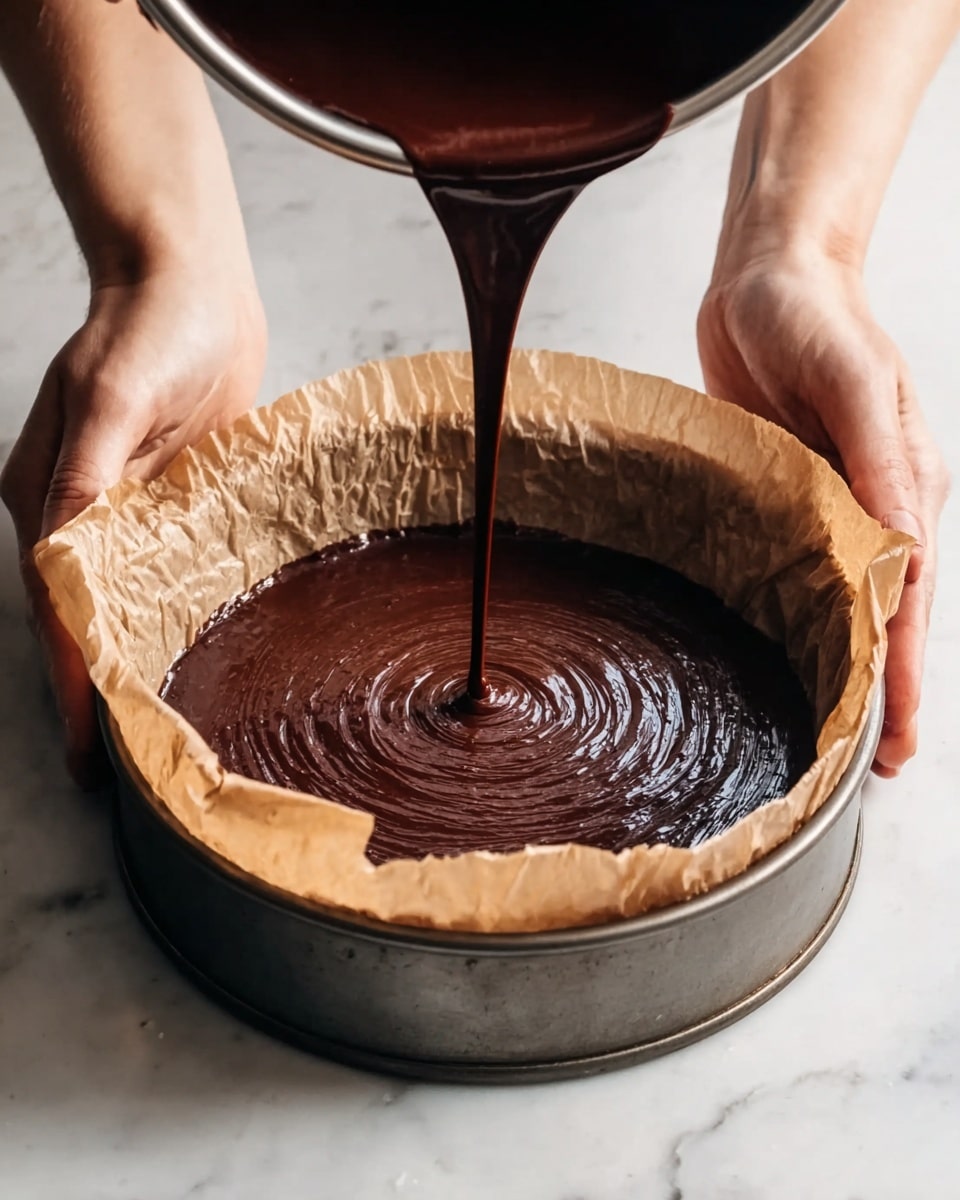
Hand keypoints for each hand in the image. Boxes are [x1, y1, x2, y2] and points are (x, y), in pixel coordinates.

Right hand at [1, 267, 266, 785]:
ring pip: (117, 603)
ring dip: (124, 662)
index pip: (61, 609)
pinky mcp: (163, 501)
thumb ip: (86, 473)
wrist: (190, 284)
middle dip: (92, 689)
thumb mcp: (111, 396)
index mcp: (51, 495)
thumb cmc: (152, 327)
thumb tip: (58, 549)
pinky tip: (180, 658)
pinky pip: (159, 574)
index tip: (89, 749)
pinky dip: (161, 623)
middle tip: (118, 765)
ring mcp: (121, 508)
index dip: (73, 684)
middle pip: (80, 617)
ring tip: (147, 730)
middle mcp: (78, 511)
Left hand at [697, 241, 948, 775]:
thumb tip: (902, 543)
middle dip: (886, 689)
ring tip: (842, 729)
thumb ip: (877, 460)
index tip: (900, 740)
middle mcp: (874, 505)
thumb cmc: (814, 316)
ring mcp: (831, 503)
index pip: (910, 599)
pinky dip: (808, 618)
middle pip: (886, 613)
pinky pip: (799, 568)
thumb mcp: (852, 380)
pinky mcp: (787, 495)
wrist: (766, 278)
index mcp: (904, 485)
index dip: (906, 674)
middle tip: (874, 764)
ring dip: (850, 663)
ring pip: (847, 600)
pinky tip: (797, 651)